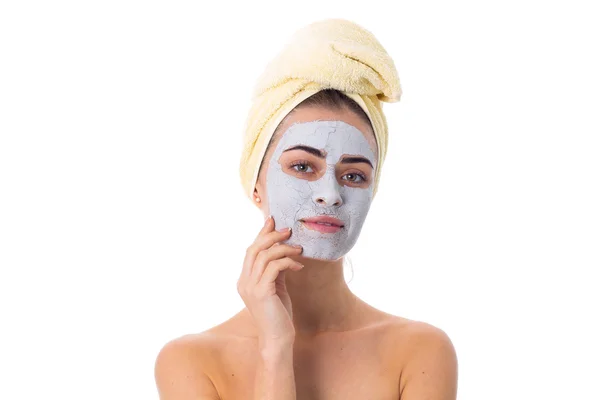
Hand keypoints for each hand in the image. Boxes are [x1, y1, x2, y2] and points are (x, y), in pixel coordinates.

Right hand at [237, 216, 303, 342]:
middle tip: (289, 230)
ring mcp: (250, 287)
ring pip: (264, 256)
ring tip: (299, 249)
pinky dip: (288, 262)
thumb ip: (275, 270)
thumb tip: (283, 250)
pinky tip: (299, 266)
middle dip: (272, 236)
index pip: (250, 250)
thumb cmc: (278, 314)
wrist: (278, 339)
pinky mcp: (261, 292)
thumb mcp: (276, 287)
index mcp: (244, 279)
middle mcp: (243, 281)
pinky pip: (275, 267)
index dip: (261, 234)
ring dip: (284, 248)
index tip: (273, 221)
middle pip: (254, 248)